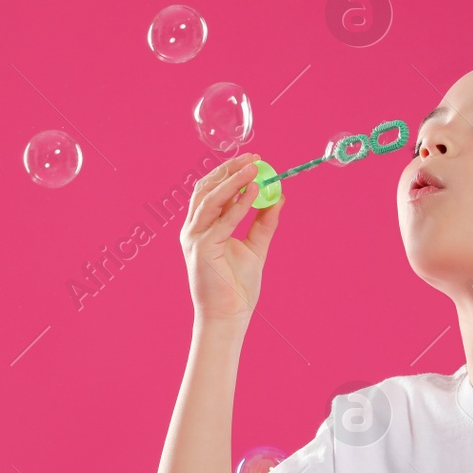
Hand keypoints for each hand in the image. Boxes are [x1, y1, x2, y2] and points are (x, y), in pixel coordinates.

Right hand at [180, 151, 283, 323]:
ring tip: (254, 168)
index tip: (253, 160)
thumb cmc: (236, 286)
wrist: (229, 315)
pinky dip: (238, 203)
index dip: (230, 172)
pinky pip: (222, 219)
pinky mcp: (201, 247)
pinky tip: (254, 192)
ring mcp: (194, 237)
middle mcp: (194, 228)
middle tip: (254, 158)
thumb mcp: (255, 247)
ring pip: (211, 198)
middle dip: (230, 170)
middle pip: (207, 188)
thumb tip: (278, 197)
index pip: (212, 190)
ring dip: (233, 180)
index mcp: (202, 226)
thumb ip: (264, 222)